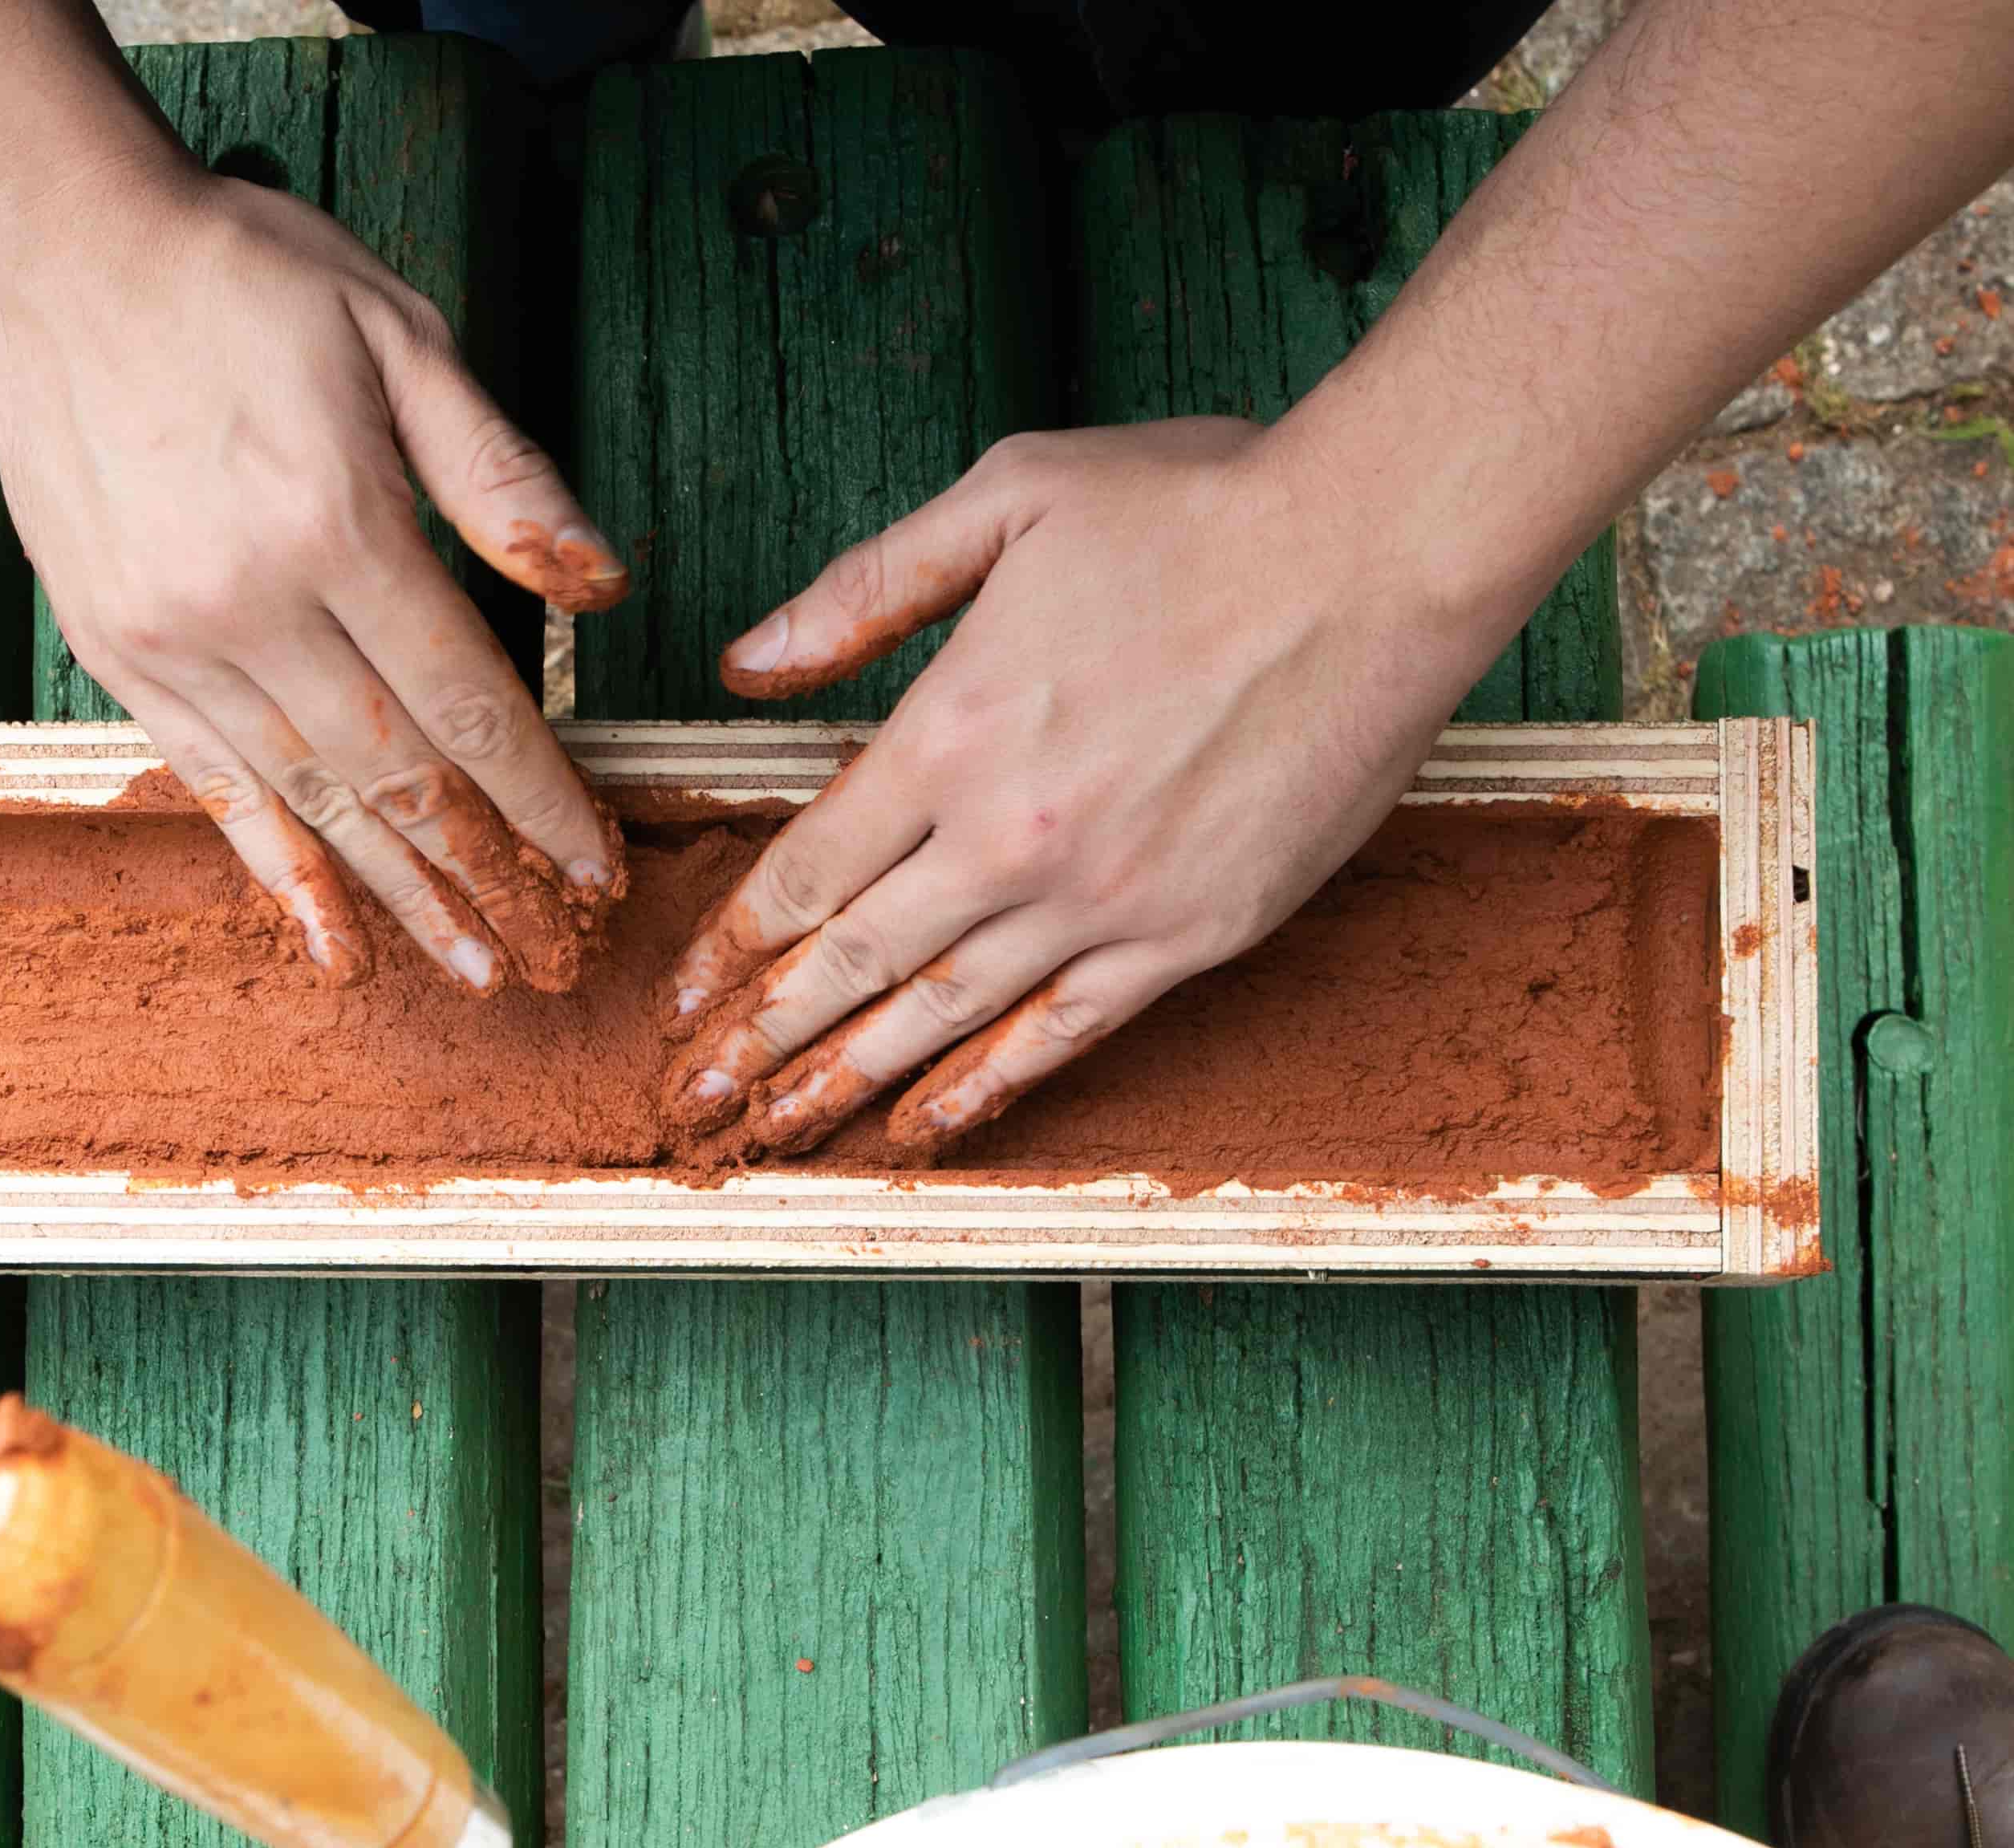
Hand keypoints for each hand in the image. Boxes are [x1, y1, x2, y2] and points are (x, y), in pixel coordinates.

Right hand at [0, 165, 628, 991]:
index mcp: (337, 527)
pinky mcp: (120, 655)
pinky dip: (278, 871)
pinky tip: (329, 940)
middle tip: (550, 957)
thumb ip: (502, 477)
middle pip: (399, 779)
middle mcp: (252, 606)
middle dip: (486, 877)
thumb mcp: (400, 335)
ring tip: (470, 969)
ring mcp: (175, 641)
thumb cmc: (241, 278)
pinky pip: (215, 788)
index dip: (542, 801)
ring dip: (401, 898)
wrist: (51, 246)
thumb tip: (604, 587)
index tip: (595, 868)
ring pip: (313, 803)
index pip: (470, 706)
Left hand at [660, 419, 1513, 1153]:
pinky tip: (927, 1125)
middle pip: (855, 961)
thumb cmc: (1199, 507)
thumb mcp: (1005, 496)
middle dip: (763, 1038)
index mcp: (953, 731)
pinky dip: (989, 1086)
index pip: (810, 866)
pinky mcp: (1190, 935)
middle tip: (697, 1097)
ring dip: (850, 1081)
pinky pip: (1066, 1033)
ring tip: (782, 1136)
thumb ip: (865, 590)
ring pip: (945, 1015)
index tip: (686, 994)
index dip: (736, 941)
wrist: (1376, 554)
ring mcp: (1103, 899)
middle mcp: (1010, 836)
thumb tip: (747, 664)